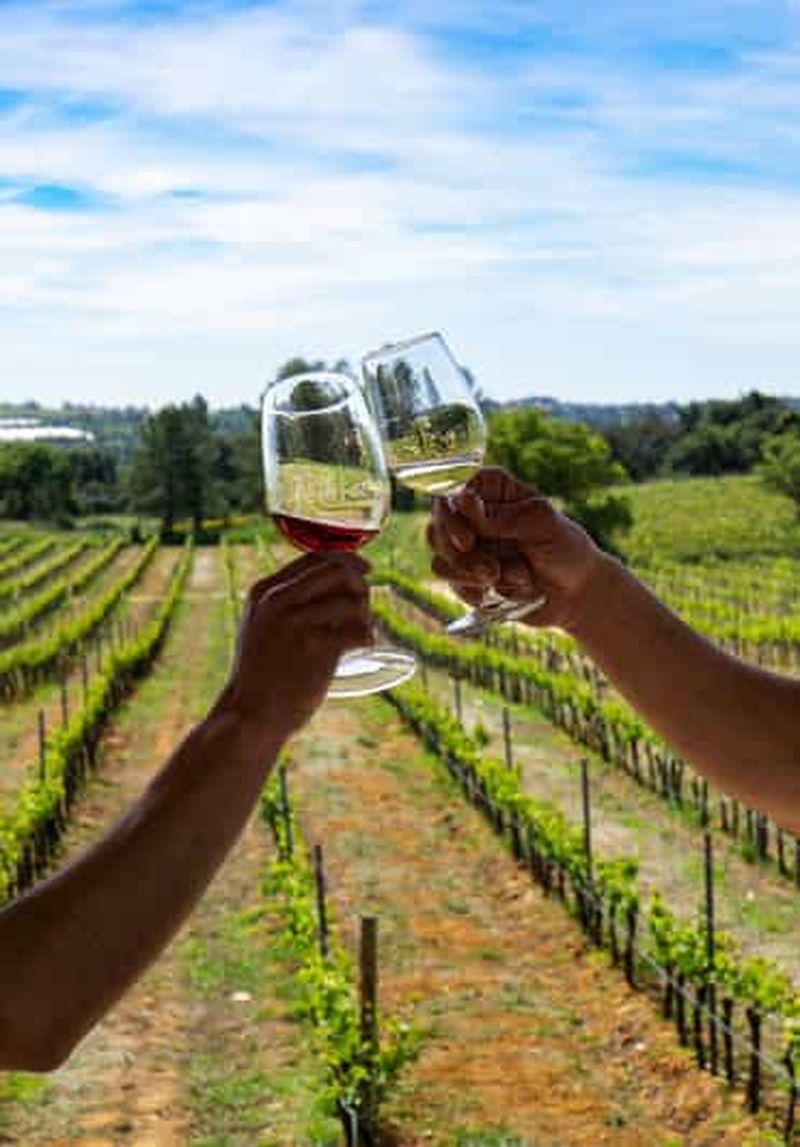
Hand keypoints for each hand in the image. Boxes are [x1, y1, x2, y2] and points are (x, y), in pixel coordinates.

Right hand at [216, 553, 371, 737]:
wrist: (251, 714)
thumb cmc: (262, 673)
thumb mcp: (261, 625)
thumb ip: (286, 601)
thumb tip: (335, 579)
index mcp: (264, 591)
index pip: (315, 557)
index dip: (347, 559)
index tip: (365, 569)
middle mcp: (277, 601)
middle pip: (338, 572)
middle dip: (360, 586)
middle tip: (364, 608)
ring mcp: (295, 623)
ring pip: (352, 601)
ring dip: (365, 616)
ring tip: (362, 634)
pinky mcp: (315, 648)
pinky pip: (358, 630)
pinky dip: (367, 637)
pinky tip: (364, 646)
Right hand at [427, 467, 606, 631]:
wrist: (577, 595)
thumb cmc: (567, 549)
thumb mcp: (543, 523)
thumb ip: (502, 515)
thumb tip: (463, 501)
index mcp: (493, 490)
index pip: (452, 491)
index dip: (450, 516)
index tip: (469, 540)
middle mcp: (474, 515)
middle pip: (437, 526)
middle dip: (461, 556)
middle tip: (492, 570)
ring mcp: (468, 547)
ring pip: (440, 558)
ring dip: (472, 575)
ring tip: (509, 579)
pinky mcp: (466, 576)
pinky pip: (451, 583)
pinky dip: (474, 591)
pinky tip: (500, 594)